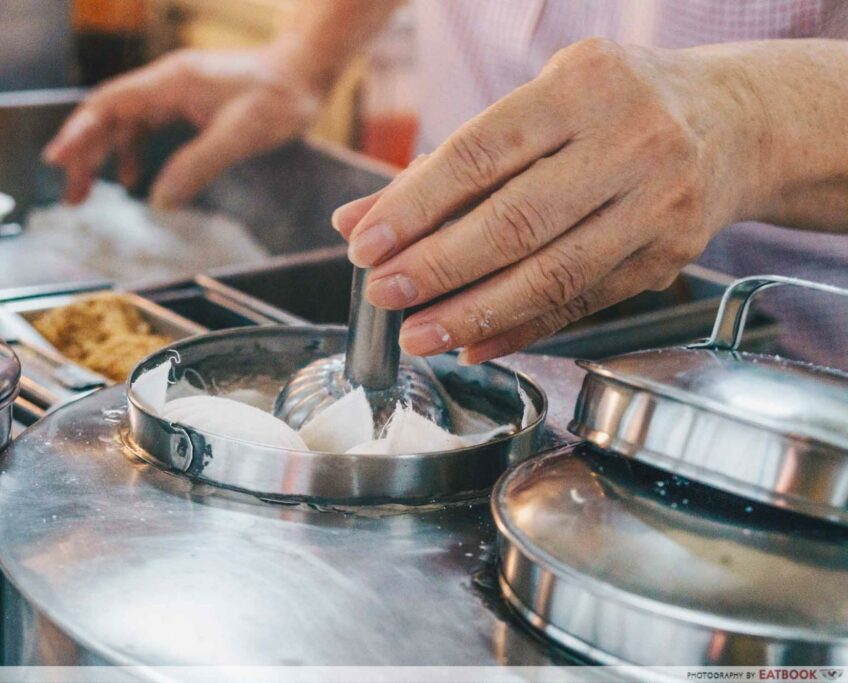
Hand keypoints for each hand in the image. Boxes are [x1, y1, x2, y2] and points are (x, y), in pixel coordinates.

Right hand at [44, 48, 322, 207]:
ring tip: (86, 194)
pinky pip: (146, 126)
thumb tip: (160, 203)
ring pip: (124, 122)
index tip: (55, 161)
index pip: (110, 105)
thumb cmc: (280, 97)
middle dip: (83, 153)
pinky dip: (131, 152)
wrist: (306, 71)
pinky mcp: (188, 102)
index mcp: (172, 83)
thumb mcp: (241, 135)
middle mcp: (167, 82)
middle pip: (108, 115)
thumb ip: (199, 166)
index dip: (79, 134)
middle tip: (69, 195)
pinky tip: (132, 179)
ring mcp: (176, 90)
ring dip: (103, 156)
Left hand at [333, 38, 769, 363]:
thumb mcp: (534, 108)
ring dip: (475, 314)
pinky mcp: (666, 257)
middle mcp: (629, 142)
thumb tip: (357, 220)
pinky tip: (475, 344)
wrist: (730, 123)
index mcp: (582, 89)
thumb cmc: (611, 108)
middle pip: (516, 222)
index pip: (481, 154)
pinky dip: (522, 330)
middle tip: (382, 295)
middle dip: (437, 267)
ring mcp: (657, 205)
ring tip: (419, 334)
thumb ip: (445, 166)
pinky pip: (581, 303)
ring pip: (551, 275)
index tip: (366, 245)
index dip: (416, 207)